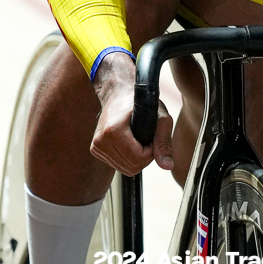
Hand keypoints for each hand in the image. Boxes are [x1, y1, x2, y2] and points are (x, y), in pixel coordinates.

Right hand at [90, 51, 174, 175]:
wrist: (118, 94)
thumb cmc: (140, 103)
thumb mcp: (160, 119)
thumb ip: (164, 143)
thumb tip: (167, 166)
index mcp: (113, 131)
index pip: (138, 159)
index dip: (151, 152)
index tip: (151, 137)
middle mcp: (101, 140)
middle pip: (132, 167)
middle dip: (145, 157)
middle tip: (145, 138)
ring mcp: (96, 146)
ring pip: (125, 169)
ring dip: (136, 159)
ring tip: (137, 140)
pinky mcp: (95, 149)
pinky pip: (118, 166)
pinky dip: (127, 159)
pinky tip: (127, 144)